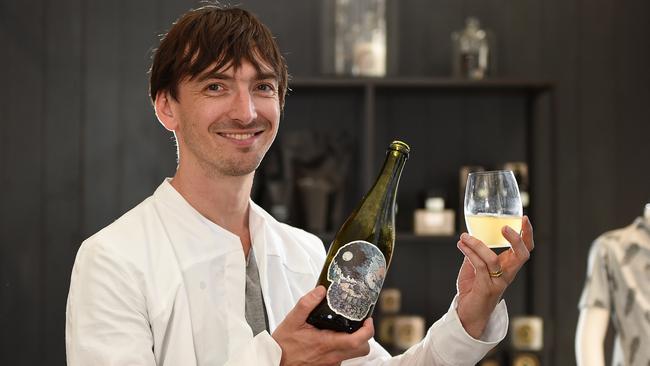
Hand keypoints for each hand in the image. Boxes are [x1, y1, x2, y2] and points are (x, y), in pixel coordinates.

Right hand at [272, 286, 373, 365]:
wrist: (274, 362)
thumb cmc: (283, 345)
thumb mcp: (292, 319)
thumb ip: (307, 303)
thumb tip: (320, 291)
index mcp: (326, 343)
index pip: (357, 341)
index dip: (368, 330)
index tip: (367, 320)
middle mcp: (332, 356)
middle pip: (362, 350)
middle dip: (364, 337)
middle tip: (358, 325)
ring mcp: (330, 363)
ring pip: (352, 355)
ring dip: (353, 343)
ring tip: (343, 330)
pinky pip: (341, 358)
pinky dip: (341, 348)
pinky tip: (330, 339)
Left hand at [455, 215, 534, 337]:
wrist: (467, 314)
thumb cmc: (473, 290)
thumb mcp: (474, 267)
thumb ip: (475, 253)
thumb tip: (469, 238)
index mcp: (508, 267)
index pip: (525, 250)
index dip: (527, 234)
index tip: (524, 218)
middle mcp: (507, 275)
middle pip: (522, 255)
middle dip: (517, 239)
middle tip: (505, 227)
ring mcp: (498, 282)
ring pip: (493, 259)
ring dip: (477, 244)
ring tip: (464, 237)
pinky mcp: (486, 288)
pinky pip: (479, 266)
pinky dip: (469, 253)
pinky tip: (461, 245)